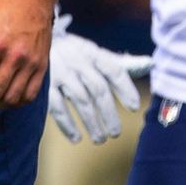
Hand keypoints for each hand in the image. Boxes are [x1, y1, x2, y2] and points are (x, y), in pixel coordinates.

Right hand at [46, 18, 150, 144]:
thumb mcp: (95, 54)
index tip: (134, 107)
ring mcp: (60, 72)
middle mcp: (78, 61)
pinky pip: (56, 107)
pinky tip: (76, 137)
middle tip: (116, 133)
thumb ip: (120, 63)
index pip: (114, 70)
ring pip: (80, 100)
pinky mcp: (43, 85)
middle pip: (98, 89)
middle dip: (108, 113)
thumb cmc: (73, 53)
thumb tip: (150, 64)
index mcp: (94, 53)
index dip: (125, 89)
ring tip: (100, 139)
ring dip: (91, 122)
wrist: (35, 45)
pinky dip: (67, 124)